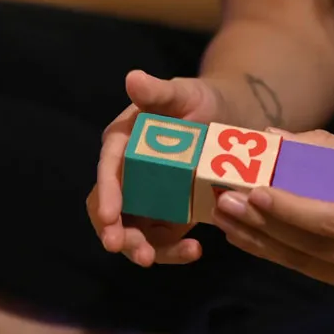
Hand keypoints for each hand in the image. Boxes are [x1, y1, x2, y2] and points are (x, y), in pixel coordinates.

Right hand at [87, 70, 223, 267]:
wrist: (226, 120)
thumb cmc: (199, 101)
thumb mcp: (183, 94)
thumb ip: (159, 92)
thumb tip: (133, 79)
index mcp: (122, 142)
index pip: (108, 170)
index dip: (107, 195)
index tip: (111, 218)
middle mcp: (126, 172)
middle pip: (111, 210)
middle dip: (119, 235)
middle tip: (140, 255)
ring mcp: (143, 197)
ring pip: (133, 232)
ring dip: (149, 249)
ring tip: (185, 253)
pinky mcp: (163, 214)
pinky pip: (159, 239)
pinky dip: (173, 250)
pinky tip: (195, 249)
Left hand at [212, 129, 333, 293]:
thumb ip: (325, 150)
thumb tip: (272, 138)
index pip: (332, 220)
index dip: (291, 208)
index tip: (255, 190)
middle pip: (311, 246)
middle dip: (264, 225)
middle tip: (227, 202)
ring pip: (303, 262)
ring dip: (260, 241)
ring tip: (226, 218)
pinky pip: (308, 268)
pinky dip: (276, 250)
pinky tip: (249, 235)